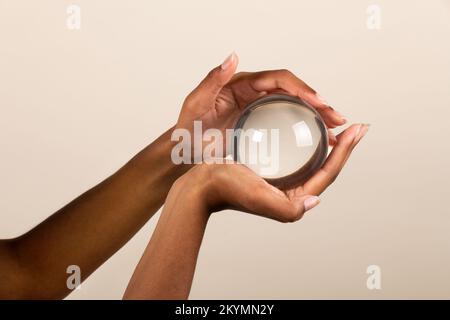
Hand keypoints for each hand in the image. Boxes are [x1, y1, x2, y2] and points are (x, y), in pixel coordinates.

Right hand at [123, 123, 367, 299]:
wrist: (201, 185)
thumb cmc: (226, 189)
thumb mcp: (258, 198)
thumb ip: (288, 208)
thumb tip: (315, 202)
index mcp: (293, 199)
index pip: (328, 174)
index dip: (346, 152)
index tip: (357, 130)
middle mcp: (291, 192)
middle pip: (326, 167)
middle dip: (344, 147)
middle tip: (356, 126)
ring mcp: (282, 181)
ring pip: (314, 160)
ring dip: (330, 144)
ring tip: (338, 125)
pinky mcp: (272, 171)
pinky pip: (299, 155)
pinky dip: (310, 142)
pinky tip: (311, 129)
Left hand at [176, 53, 345, 148]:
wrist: (184, 151)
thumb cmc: (188, 128)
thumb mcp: (196, 103)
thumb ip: (212, 79)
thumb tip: (232, 56)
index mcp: (242, 84)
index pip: (279, 79)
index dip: (301, 87)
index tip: (318, 101)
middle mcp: (253, 93)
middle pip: (293, 92)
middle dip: (317, 103)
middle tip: (337, 118)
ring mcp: (258, 109)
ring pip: (294, 107)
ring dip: (316, 116)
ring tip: (335, 130)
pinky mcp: (259, 125)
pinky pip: (286, 121)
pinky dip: (303, 128)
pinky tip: (317, 139)